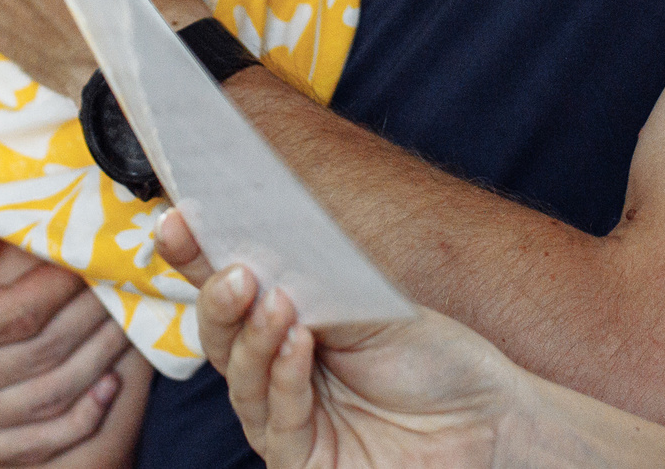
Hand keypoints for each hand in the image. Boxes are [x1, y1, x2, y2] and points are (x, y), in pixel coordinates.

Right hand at [0, 188, 150, 463]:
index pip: (17, 316)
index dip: (64, 287)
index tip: (95, 256)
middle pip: (40, 358)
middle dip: (92, 318)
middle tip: (126, 285)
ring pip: (49, 399)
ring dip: (100, 360)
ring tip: (129, 321)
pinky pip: (39, 444)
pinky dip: (84, 415)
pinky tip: (111, 381)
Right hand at [159, 214, 513, 468]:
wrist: (489, 414)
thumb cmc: (433, 357)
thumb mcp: (368, 303)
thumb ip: (311, 280)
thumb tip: (252, 240)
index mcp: (285, 326)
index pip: (232, 290)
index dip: (198, 256)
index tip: (176, 220)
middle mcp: (275, 374)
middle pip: (222, 336)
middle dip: (217, 297)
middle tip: (233, 269)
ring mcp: (285, 421)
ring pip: (241, 378)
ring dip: (254, 335)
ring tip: (275, 299)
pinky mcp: (303, 463)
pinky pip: (278, 420)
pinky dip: (285, 376)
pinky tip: (298, 342)